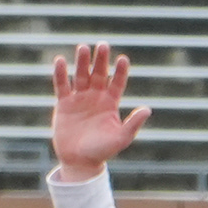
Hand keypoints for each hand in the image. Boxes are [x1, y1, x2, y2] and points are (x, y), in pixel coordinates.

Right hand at [49, 43, 150, 181]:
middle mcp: (96, 96)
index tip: (122, 60)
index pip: (117, 82)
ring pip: (81, 75)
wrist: (79, 162)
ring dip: (82, 62)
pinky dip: (60, 74)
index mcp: (111, 102)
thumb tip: (147, 109)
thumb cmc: (102, 151)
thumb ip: (133, 124)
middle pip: (99, 73)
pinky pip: (62, 85)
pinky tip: (60, 61)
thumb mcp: (121, 138)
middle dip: (100, 60)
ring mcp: (79, 98)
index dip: (120, 71)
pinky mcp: (64, 104)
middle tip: (102, 45)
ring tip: (82, 48)